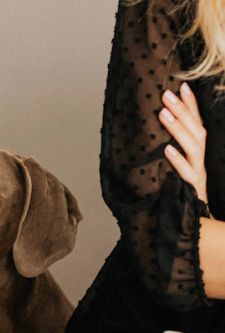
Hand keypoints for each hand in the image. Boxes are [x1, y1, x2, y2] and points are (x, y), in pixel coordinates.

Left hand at [159, 83, 207, 203]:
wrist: (192, 221)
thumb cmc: (181, 193)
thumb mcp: (177, 169)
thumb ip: (172, 151)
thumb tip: (156, 133)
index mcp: (198, 154)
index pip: (198, 124)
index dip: (192, 105)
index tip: (182, 85)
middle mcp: (201, 160)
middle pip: (197, 131)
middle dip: (183, 111)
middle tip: (166, 94)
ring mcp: (198, 174)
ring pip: (194, 148)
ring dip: (179, 129)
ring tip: (164, 114)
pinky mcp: (193, 189)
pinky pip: (187, 173)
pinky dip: (177, 161)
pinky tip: (166, 150)